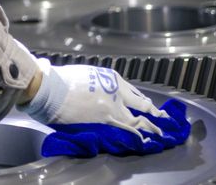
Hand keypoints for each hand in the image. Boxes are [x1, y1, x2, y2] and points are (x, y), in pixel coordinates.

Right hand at [20, 59, 165, 138]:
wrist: (51, 88)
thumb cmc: (64, 80)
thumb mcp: (88, 75)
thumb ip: (101, 84)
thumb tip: (102, 92)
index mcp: (113, 78)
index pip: (135, 93)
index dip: (144, 102)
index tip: (149, 107)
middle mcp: (118, 91)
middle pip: (142, 105)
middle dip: (154, 114)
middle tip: (164, 120)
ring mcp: (113, 107)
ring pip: (139, 119)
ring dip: (151, 128)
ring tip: (161, 135)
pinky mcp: (105, 120)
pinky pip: (126, 129)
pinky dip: (137, 135)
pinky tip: (144, 141)